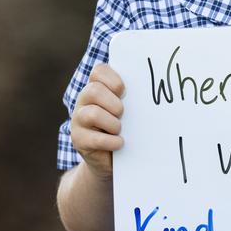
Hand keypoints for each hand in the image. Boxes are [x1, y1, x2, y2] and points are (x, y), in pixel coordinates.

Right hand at [71, 63, 124, 178]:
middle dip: (114, 103)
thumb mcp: (129, 110)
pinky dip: (112, 141)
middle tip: (122, 114)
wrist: (111, 160)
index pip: (99, 71)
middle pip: (93, 90)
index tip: (124, 92)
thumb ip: (132, 97)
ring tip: (119, 130)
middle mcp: (83, 101)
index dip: (113, 79)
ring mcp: (77, 121)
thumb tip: (153, 91)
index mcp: (96, 87)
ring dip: (112, 123)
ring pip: (92, 114)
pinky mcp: (78, 140)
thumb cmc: (124, 129)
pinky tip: (119, 143)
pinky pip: (95, 139)